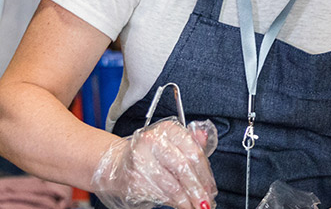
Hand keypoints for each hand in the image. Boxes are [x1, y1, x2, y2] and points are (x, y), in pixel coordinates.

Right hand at [90, 117, 217, 208]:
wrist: (118, 166)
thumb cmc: (150, 155)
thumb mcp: (172, 144)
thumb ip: (191, 142)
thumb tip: (206, 139)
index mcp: (167, 129)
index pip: (193, 151)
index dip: (206, 174)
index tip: (211, 188)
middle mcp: (152, 141)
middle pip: (184, 168)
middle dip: (198, 189)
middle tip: (206, 202)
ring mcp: (142, 160)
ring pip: (173, 185)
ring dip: (188, 201)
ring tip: (196, 207)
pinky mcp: (135, 179)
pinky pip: (162, 195)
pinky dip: (175, 203)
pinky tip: (181, 205)